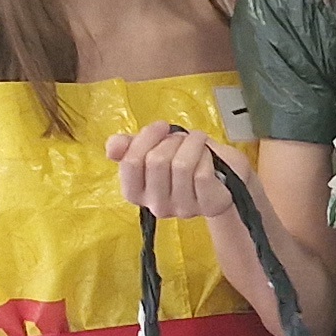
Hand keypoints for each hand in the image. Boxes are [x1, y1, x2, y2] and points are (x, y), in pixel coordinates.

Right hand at [105, 119, 237, 227]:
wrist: (224, 175)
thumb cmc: (186, 161)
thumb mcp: (153, 148)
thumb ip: (127, 146)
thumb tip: (112, 148)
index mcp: (136, 192)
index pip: (130, 163)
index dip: (146, 138)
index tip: (161, 127)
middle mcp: (156, 205)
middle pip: (156, 161)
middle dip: (172, 140)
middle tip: (183, 138)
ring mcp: (183, 209)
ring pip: (181, 166)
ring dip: (192, 144)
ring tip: (198, 143)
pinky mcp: (208, 206)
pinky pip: (201, 174)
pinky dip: (207, 156)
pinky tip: (210, 156)